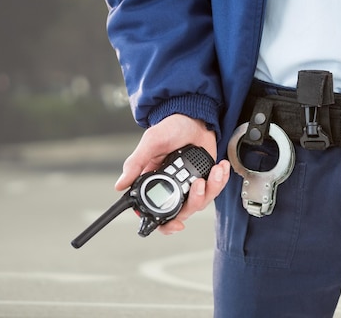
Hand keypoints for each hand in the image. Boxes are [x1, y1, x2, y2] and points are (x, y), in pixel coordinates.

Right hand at [115, 114, 230, 234]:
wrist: (194, 116)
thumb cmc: (171, 127)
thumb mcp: (151, 143)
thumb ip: (136, 163)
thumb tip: (120, 185)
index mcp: (156, 181)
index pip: (157, 210)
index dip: (165, 223)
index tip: (175, 225)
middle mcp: (173, 186)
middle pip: (183, 210)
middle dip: (194, 201)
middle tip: (198, 184)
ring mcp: (191, 183)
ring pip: (202, 201)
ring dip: (210, 189)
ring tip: (213, 172)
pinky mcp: (207, 177)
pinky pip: (216, 188)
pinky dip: (220, 180)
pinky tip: (220, 167)